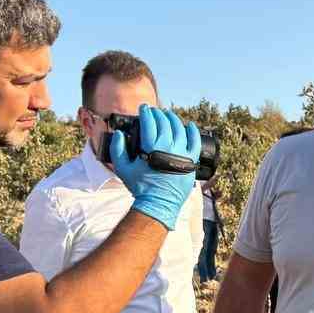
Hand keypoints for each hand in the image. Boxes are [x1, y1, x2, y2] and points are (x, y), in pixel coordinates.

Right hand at [111, 105, 201, 229]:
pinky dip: (193, 132)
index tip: (144, 108)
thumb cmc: (140, 187)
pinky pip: (195, 142)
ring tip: (169, 115)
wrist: (158, 204)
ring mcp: (182, 153)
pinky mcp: (191, 161)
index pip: (150, 122)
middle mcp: (169, 147)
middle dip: (159, 114)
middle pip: (165, 122)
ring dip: (173, 119)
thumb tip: (119, 134)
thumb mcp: (123, 168)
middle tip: (155, 112)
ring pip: (180, 129)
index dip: (146, 112)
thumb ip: (118, 149)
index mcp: (152, 147)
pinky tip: (190, 125)